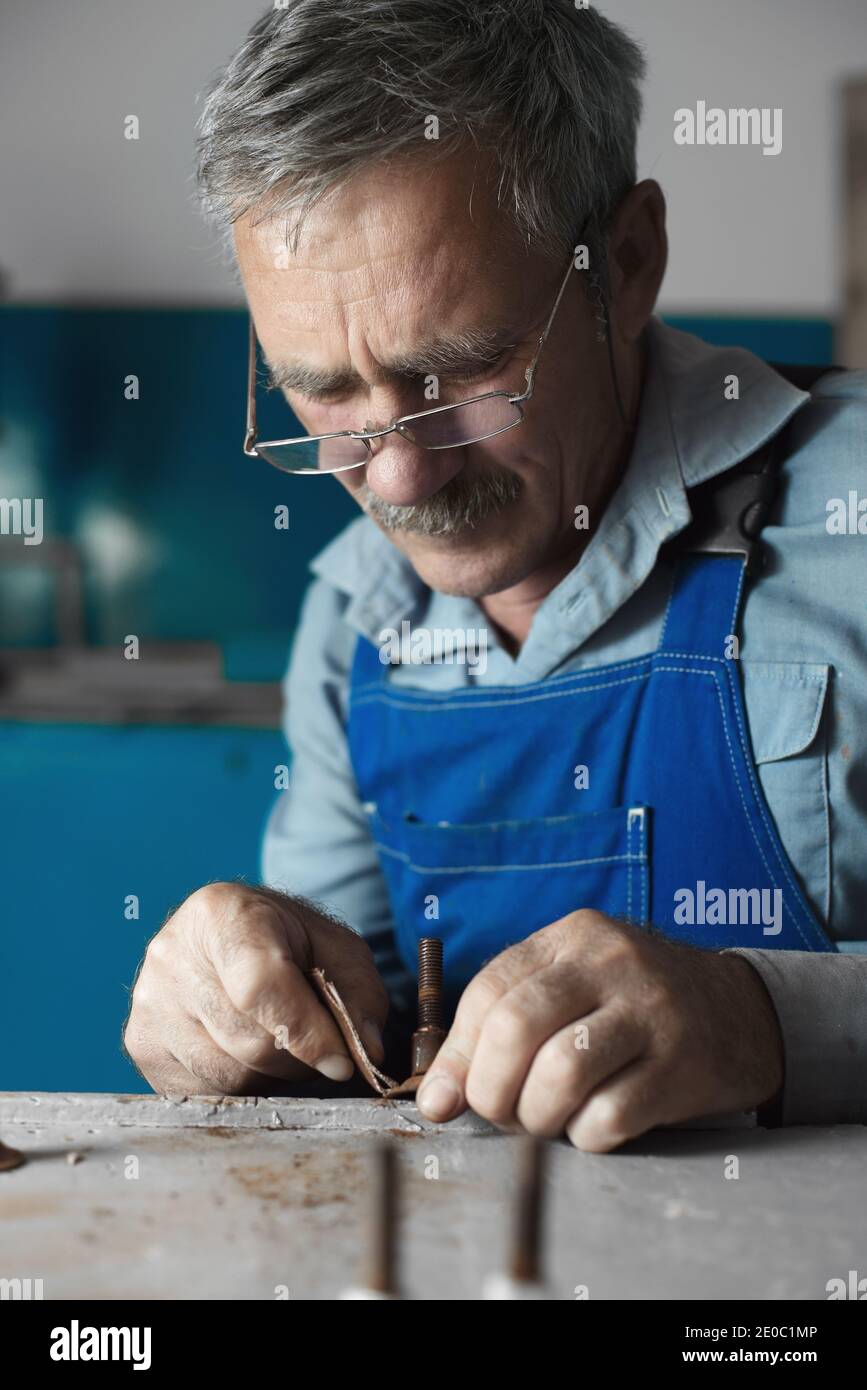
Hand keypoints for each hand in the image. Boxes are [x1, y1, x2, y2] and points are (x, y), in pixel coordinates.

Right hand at [124, 882, 387, 1094]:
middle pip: (248, 1041)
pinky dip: (239, 1087)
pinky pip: (202, 1092)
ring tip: (282, 1043)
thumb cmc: (292, 943)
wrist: (235, 937)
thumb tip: (366, 1052)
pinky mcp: (141, 1042)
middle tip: (318, 1045)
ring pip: (227, 1075)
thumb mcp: (339, 951)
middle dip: (298, 1058)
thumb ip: (359, 996)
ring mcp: (148, 1001)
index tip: (342, 1063)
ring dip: (271, 1077)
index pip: (260, 987)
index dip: (306, 1032)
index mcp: (220, 914)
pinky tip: (247, 1053)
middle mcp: (171, 954)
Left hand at [416, 910, 783, 1150]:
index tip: (452, 1097)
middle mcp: (610, 962)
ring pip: (560, 1074)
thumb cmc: (632, 1006)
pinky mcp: (683, 1065)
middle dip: (492, 1090)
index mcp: (571, 937)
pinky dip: (586, 1136)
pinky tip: (594, 1126)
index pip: (488, 990)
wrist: (741, 1011)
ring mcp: (651, 1011)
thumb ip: (500, 1029)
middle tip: (503, 1114)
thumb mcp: (570, 989)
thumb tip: (435, 1101)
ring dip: (537, 1117)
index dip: (459, 1054)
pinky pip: (610, 1116)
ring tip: (547, 1121)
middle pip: (516, 1028)